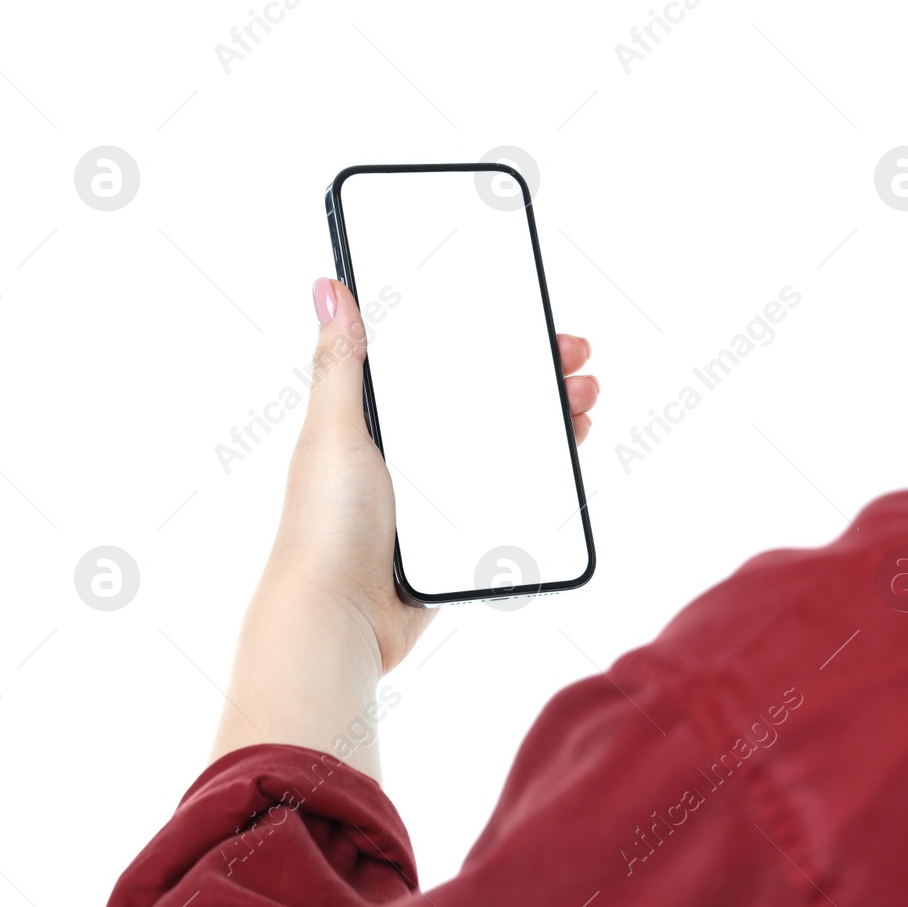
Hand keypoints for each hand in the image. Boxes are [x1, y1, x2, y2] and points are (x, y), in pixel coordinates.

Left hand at [270, 277, 600, 673]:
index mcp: (378, 418)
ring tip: (583, 401)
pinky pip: (513, 490)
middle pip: (486, 397)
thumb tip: (328, 286)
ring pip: (508, 440)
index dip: (489, 335)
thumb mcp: (335, 432)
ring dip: (550, 417)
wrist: (341, 620)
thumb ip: (341, 362)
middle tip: (575, 359)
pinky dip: (545, 467)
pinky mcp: (460, 531)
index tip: (531, 319)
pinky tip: (569, 451)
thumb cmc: (324, 526)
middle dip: (534, 373)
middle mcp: (411, 449)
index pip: (444, 359)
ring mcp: (439, 491)